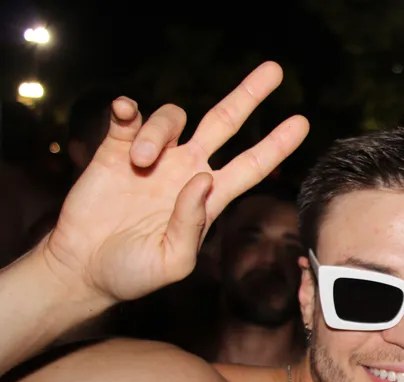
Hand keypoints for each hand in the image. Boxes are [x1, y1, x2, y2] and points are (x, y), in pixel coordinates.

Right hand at [42, 62, 308, 303]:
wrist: (85, 268)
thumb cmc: (134, 273)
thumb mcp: (173, 261)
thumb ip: (192, 224)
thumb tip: (203, 179)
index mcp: (209, 197)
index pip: (252, 165)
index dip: (276, 145)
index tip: (302, 122)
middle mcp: (187, 169)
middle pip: (224, 122)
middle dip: (249, 95)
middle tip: (275, 71)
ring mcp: (154, 157)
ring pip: (173, 119)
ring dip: (159, 131)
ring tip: (139, 160)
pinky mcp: (115, 149)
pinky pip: (128, 116)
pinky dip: (128, 109)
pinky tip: (124, 112)